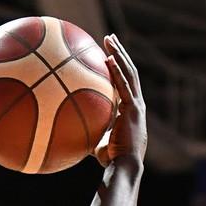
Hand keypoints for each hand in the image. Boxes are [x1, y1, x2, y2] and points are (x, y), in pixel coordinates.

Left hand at [93, 35, 146, 167]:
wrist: (124, 166)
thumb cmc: (110, 160)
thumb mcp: (97, 141)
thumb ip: (88, 131)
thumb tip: (69, 130)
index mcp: (130, 109)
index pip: (125, 83)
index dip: (118, 67)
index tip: (108, 55)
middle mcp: (135, 104)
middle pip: (129, 71)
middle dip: (120, 53)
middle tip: (110, 39)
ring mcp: (136, 105)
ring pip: (129, 73)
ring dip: (119, 54)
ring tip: (109, 40)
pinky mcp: (133, 109)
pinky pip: (124, 85)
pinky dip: (117, 71)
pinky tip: (108, 58)